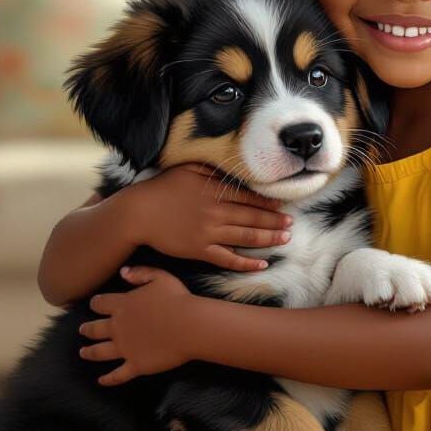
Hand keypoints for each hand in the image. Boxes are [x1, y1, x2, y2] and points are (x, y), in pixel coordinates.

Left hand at [79, 265, 203, 384]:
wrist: (190, 326)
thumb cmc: (177, 299)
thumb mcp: (161, 277)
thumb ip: (140, 273)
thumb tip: (122, 272)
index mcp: (122, 305)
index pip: (100, 304)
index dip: (96, 304)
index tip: (94, 305)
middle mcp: (118, 328)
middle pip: (95, 329)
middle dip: (87, 329)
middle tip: (83, 330)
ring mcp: (125, 348)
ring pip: (100, 352)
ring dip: (89, 352)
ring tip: (83, 353)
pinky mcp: (135, 365)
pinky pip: (117, 375)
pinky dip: (108, 379)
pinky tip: (101, 380)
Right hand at [121, 162, 292, 270]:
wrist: (139, 213)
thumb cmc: (162, 188)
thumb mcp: (188, 169)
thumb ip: (212, 168)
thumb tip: (231, 167)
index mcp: (215, 192)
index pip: (249, 198)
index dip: (269, 203)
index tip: (284, 205)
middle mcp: (216, 213)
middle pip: (253, 218)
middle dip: (275, 221)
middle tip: (291, 224)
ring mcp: (209, 233)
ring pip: (246, 238)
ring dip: (268, 238)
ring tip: (285, 238)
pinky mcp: (200, 251)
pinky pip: (228, 259)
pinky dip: (246, 263)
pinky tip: (262, 263)